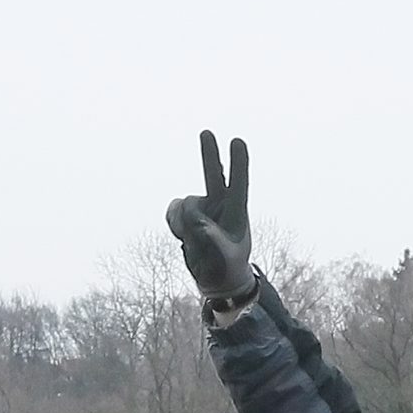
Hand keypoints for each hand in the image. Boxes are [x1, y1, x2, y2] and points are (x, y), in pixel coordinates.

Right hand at [167, 130, 255, 306]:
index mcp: (237, 212)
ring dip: (184, 222)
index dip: (238, 163)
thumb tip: (197, 220)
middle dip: (209, 154)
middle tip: (207, 132)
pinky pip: (173, 211)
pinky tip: (182, 236)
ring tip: (194, 242)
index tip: (237, 141)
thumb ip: (211, 239)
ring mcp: (202, 208)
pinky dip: (173, 224)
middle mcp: (219, 205)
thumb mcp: (225, 258)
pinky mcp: (186, 215)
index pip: (239, 184)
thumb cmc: (228, 268)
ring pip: (186, 204)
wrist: (216, 279)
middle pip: (214, 175)